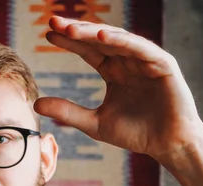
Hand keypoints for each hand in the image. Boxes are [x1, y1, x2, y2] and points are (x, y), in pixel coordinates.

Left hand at [34, 17, 202, 162]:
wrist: (166, 144)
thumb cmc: (135, 134)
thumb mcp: (94, 124)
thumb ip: (67, 112)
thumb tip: (36, 104)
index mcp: (113, 71)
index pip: (88, 50)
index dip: (69, 42)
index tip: (47, 35)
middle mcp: (128, 61)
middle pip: (99, 40)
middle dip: (77, 31)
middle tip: (53, 23)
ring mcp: (145, 60)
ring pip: (117, 40)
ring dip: (94, 33)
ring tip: (72, 29)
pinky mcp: (162, 64)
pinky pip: (140, 48)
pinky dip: (123, 41)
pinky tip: (103, 36)